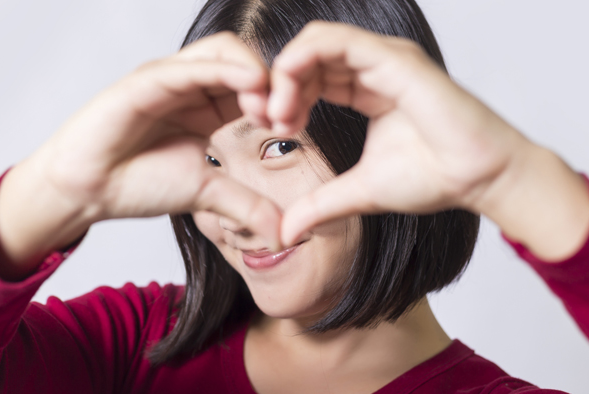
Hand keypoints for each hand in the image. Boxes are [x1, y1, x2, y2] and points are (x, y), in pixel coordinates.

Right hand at [0, 33, 281, 277]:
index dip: (281, 99)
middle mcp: (192, 85)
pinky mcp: (147, 80)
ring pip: (223, 50)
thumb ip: (248, 207)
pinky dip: (223, 70)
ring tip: (265, 106)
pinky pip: (190, 66)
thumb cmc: (140, 183)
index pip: (255, 83)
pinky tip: (248, 86)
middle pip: (245, 57)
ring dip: (254, 71)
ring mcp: (170, 78)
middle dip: (274, 81)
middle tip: (283, 116)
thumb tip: (286, 233)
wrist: (90, 190)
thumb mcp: (208, 193)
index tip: (291, 128)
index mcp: (209, 105)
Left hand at [264, 22, 588, 258]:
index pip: (312, 75)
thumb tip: (286, 232)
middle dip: (277, 85)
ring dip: (285, 74)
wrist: (480, 179)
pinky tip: (289, 97)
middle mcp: (374, 67)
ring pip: (316, 42)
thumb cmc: (434, 177)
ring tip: (279, 114)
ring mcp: (385, 59)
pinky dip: (302, 61)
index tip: (272, 128)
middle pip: (308, 56)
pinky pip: (336, 42)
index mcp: (366, 88)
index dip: (283, 95)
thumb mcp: (359, 191)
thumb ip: (320, 205)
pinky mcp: (394, 59)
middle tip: (267, 121)